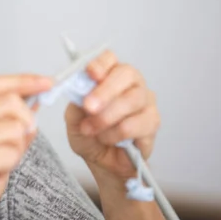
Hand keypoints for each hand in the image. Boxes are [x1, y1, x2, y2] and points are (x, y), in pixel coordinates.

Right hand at [0, 75, 50, 219]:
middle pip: (10, 101)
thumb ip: (7, 122)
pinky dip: (12, 164)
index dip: (24, 80)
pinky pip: (12, 153)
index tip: (46, 82)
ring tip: (1, 161)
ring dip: (18, 148)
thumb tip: (33, 101)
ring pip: (15, 128)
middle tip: (24, 138)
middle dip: (27, 120)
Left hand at [65, 50, 159, 179]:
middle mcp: (131, 83)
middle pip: (126, 74)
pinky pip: (135, 124)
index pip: (109, 58)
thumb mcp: (73, 116)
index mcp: (109, 75)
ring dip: (106, 117)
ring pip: (131, 100)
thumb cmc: (89, 133)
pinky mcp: (152, 122)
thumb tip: (68, 86)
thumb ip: (74, 99)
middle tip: (89, 107)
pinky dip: (116, 133)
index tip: (90, 74)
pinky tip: (107, 139)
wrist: (101, 161)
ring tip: (91, 130)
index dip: (100, 63)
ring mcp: (145, 101)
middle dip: (105, 91)